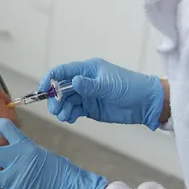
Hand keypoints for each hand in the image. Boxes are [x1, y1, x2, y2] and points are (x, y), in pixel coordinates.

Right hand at [43, 58, 165, 127]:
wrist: (146, 104)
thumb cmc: (131, 88)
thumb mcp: (109, 86)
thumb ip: (90, 85)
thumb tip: (73, 82)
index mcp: (88, 69)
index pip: (63, 71)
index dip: (50, 79)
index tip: (43, 90)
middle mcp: (84, 81)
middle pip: (61, 88)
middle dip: (55, 98)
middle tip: (56, 109)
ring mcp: (87, 95)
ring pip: (66, 101)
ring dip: (61, 108)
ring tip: (64, 116)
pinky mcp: (90, 108)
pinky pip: (74, 110)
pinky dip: (69, 114)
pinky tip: (70, 119)